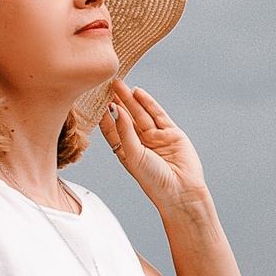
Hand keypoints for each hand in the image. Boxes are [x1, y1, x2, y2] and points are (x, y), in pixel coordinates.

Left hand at [99, 79, 208, 210]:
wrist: (180, 191)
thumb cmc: (153, 180)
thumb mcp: (133, 155)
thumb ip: (124, 130)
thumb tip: (115, 109)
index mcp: (126, 152)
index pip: (111, 129)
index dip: (104, 114)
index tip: (95, 99)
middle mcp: (140, 143)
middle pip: (126, 118)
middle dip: (117, 102)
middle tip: (107, 85)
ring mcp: (156, 137)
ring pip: (141, 113)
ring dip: (130, 99)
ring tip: (119, 84)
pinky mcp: (171, 133)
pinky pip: (158, 114)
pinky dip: (148, 103)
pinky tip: (138, 92)